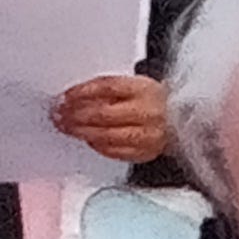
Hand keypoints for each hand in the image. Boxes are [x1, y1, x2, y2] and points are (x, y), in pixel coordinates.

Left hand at [55, 72, 169, 163]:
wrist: (179, 120)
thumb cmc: (151, 101)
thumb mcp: (133, 86)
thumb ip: (107, 90)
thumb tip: (72, 98)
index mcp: (143, 89)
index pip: (106, 87)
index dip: (81, 92)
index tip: (63, 97)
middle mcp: (147, 111)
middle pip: (104, 114)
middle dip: (76, 115)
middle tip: (58, 115)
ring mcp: (149, 134)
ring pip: (108, 135)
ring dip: (82, 132)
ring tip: (67, 128)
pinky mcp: (147, 152)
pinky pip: (116, 151)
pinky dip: (98, 145)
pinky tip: (87, 140)